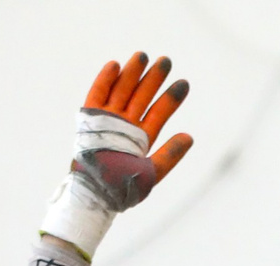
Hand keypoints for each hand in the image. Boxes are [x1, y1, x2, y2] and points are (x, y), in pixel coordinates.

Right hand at [40, 53, 194, 259]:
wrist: (94, 195)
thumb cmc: (121, 189)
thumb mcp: (151, 174)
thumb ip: (170, 156)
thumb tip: (190, 137)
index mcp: (141, 138)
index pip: (158, 113)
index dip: (170, 99)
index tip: (184, 83)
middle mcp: (125, 126)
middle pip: (141, 97)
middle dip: (153, 79)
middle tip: (166, 61)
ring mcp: (107, 120)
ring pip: (122, 91)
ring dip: (132, 74)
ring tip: (143, 56)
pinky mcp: (89, 118)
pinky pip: (97, 95)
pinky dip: (105, 81)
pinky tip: (116, 65)